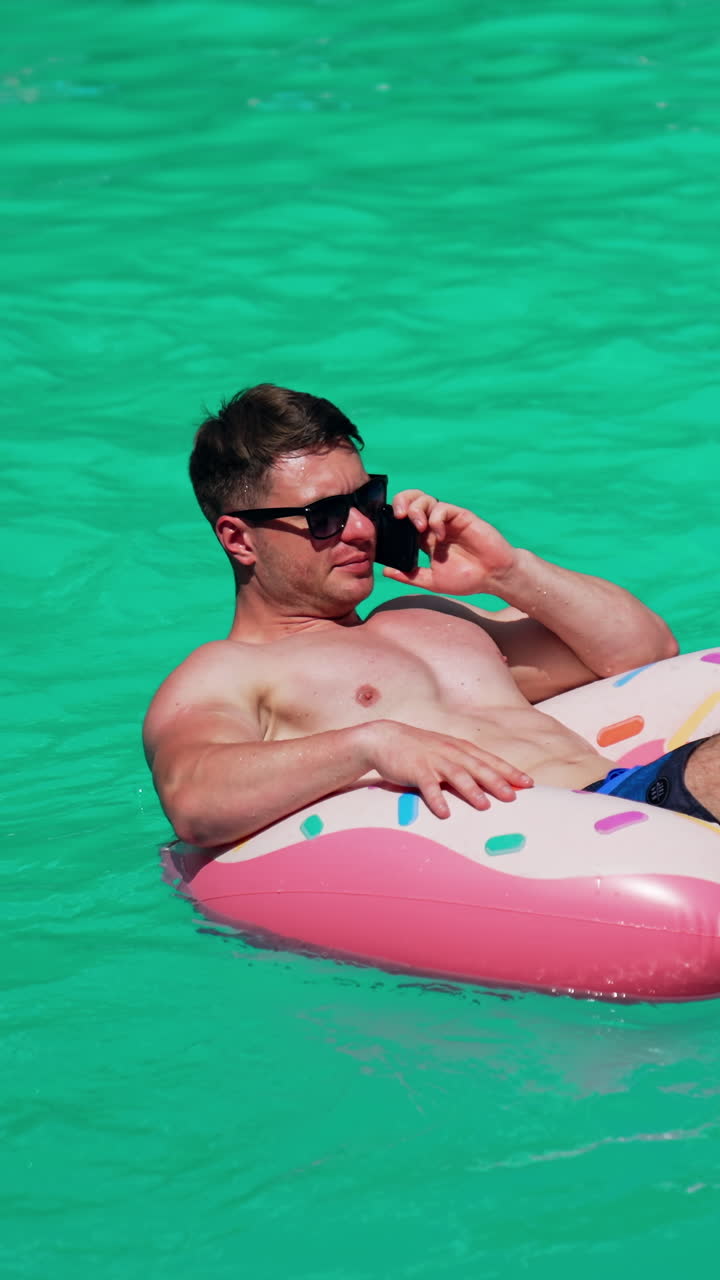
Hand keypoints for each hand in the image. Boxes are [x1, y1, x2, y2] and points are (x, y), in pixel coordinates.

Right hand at [362, 720, 532, 818]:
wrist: (384, 738)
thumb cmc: (419, 749)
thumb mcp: (445, 751)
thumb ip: (464, 763)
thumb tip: (488, 782)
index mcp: (460, 748)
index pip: (490, 760)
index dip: (509, 771)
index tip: (528, 783)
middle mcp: (450, 751)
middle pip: (478, 767)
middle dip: (497, 781)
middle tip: (514, 796)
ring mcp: (432, 759)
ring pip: (456, 775)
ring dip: (471, 790)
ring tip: (485, 806)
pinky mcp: (414, 768)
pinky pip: (427, 785)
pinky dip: (436, 799)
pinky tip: (444, 813)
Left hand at [382, 490, 516, 596]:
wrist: (493, 577)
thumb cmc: (467, 579)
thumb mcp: (432, 581)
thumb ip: (410, 576)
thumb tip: (385, 571)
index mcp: (424, 539)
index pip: (403, 521)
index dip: (392, 519)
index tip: (386, 529)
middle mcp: (434, 526)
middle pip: (411, 501)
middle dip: (401, 502)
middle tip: (398, 517)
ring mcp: (447, 520)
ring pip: (425, 499)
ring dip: (416, 508)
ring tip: (418, 527)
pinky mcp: (461, 517)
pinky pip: (443, 508)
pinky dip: (436, 518)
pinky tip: (439, 535)